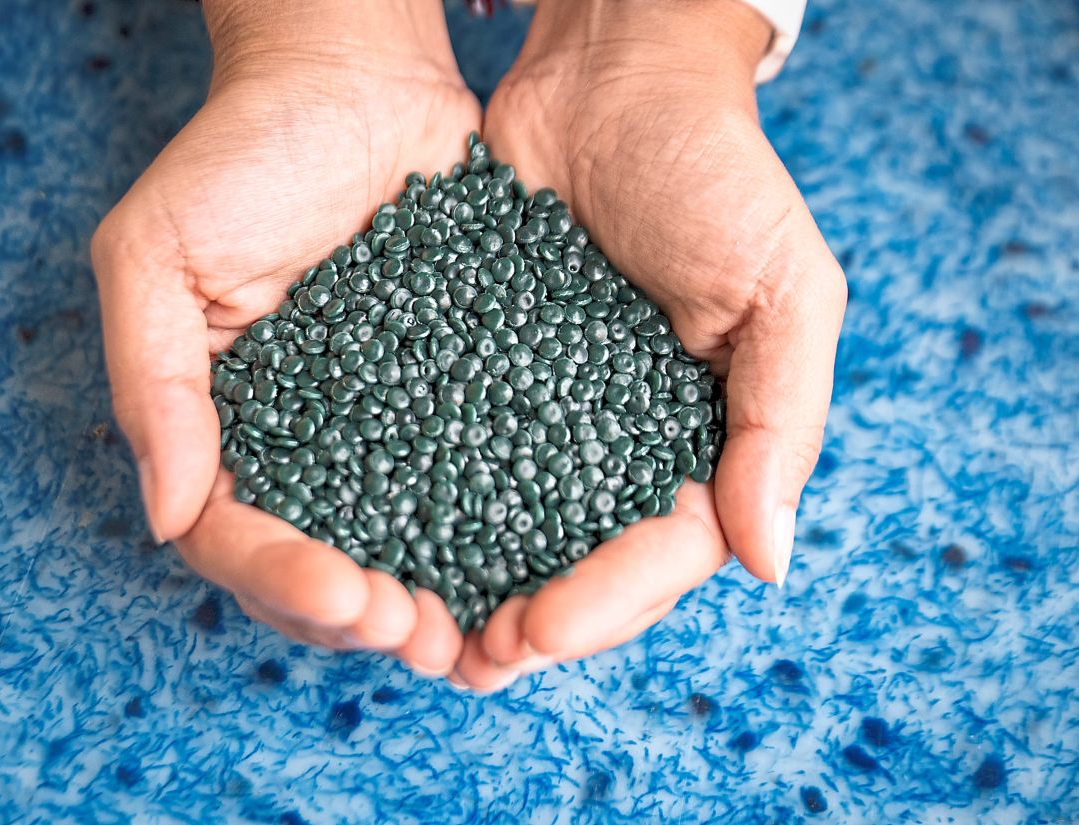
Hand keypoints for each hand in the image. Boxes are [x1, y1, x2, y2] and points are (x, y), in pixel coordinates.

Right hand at [91, 0, 480, 675]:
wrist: (354, 80)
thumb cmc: (240, 155)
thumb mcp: (156, 256)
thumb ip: (152, 383)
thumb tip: (167, 514)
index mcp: (224, 428)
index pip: (235, 536)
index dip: (284, 581)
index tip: (346, 595)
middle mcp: (304, 444)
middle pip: (320, 563)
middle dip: (365, 615)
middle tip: (422, 634)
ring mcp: (384, 427)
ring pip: (401, 541)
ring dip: (436, 596)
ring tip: (479, 631)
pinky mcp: (457, 395)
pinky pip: (473, 474)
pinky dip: (498, 527)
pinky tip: (536, 557)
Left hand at [452, 0, 846, 688]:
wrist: (611, 82)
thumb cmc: (716, 174)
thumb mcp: (785, 289)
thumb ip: (781, 420)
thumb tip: (768, 561)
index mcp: (703, 440)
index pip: (663, 553)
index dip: (605, 604)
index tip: (539, 631)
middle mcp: (620, 443)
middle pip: (580, 562)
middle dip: (529, 620)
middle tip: (466, 660)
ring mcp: (544, 413)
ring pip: (509, 526)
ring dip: (464, 585)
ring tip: (413, 627)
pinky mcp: (477, 372)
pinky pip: (449, 450)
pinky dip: (417, 499)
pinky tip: (375, 536)